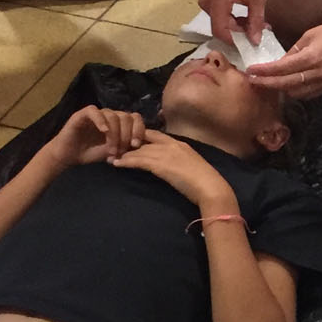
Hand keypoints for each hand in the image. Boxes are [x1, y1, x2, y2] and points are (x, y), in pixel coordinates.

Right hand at [47, 105, 147, 168]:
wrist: (69, 156)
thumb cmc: (91, 153)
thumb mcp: (113, 151)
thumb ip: (126, 147)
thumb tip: (141, 148)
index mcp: (119, 123)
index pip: (135, 118)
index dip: (138, 130)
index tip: (136, 145)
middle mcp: (110, 116)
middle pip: (126, 117)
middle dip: (126, 135)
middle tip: (121, 151)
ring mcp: (97, 114)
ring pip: (112, 116)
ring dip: (114, 134)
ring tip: (111, 150)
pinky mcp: (83, 114)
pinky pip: (94, 112)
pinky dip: (101, 120)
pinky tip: (103, 131)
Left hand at [108, 128, 233, 209]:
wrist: (210, 187)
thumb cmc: (204, 181)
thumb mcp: (191, 166)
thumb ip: (179, 162)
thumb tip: (171, 167)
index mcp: (180, 144)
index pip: (156, 135)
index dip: (142, 137)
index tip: (131, 142)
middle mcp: (171, 145)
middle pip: (144, 140)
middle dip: (128, 144)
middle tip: (115, 149)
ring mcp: (166, 154)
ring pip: (139, 150)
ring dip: (123, 154)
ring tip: (111, 158)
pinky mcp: (160, 165)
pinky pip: (138, 160)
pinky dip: (126, 162)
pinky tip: (117, 164)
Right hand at [200, 0, 266, 45]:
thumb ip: (256, 21)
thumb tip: (255, 42)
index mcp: (217, 2)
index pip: (220, 32)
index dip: (234, 41)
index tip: (251, 44)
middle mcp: (207, 4)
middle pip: (221, 29)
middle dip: (240, 34)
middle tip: (259, 32)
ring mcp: (206, 2)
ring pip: (221, 24)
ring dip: (238, 28)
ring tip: (256, 24)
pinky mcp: (208, 1)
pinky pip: (220, 17)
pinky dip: (233, 21)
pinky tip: (246, 19)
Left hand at [245, 15, 321, 98]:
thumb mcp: (310, 35)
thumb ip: (293, 51)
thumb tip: (279, 63)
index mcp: (311, 57)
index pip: (281, 69)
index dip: (264, 71)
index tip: (250, 71)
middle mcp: (318, 73)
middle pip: (285, 85)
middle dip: (267, 84)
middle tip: (253, 81)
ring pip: (296, 93)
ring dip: (280, 89)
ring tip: (269, 83)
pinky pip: (308, 94)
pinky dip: (295, 91)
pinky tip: (288, 85)